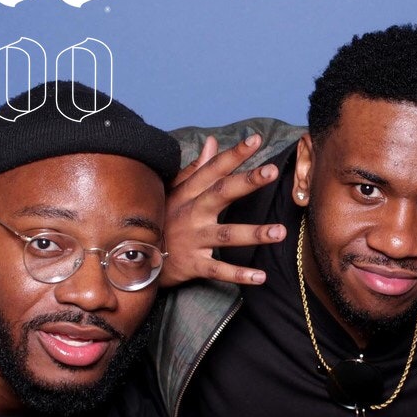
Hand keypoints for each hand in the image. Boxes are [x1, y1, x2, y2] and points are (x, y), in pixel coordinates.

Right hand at [159, 134, 286, 287]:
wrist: (135, 258)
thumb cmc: (161, 219)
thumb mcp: (173, 191)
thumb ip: (197, 168)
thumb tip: (213, 141)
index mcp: (188, 193)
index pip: (213, 169)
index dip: (234, 154)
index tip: (255, 139)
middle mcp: (192, 213)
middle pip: (221, 194)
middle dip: (246, 182)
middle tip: (271, 171)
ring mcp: (193, 239)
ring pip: (226, 235)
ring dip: (254, 233)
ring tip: (281, 231)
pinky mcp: (194, 264)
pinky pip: (218, 270)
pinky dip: (239, 275)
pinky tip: (261, 277)